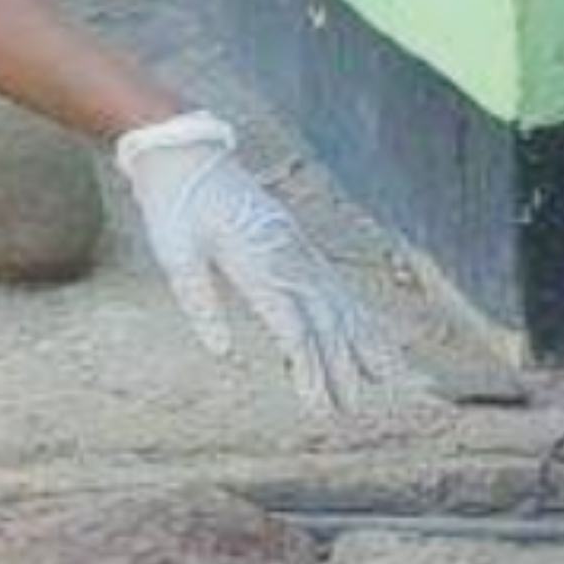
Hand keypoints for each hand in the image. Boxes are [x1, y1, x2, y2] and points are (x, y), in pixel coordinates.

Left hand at [115, 112, 394, 412]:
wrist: (185, 151)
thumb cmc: (174, 203)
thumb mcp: (174, 252)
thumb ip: (200, 302)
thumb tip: (223, 352)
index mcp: (257, 264)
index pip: (293, 328)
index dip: (310, 369)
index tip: (320, 406)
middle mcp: (287, 257)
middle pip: (324, 322)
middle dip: (341, 368)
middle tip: (350, 411)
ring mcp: (297, 248)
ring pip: (339, 302)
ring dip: (362, 342)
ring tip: (388, 378)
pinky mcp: (296, 242)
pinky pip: (334, 282)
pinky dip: (356, 309)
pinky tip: (369, 329)